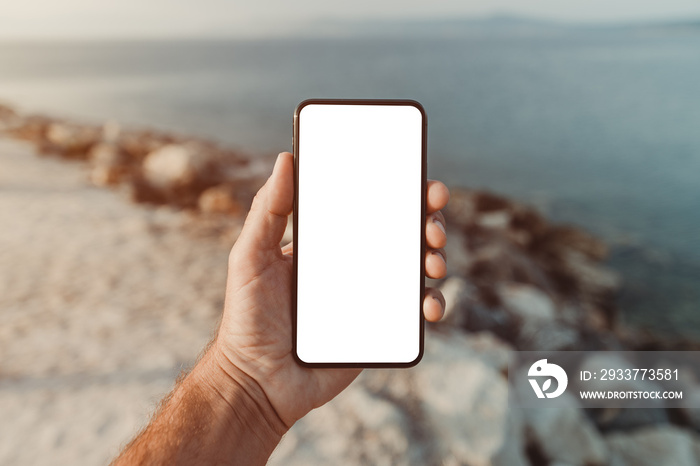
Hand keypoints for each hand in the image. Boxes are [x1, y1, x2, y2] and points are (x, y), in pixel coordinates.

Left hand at [213, 152, 449, 429]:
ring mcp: (368, 296)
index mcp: (326, 242)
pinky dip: (431, 303)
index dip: (397, 190)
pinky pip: (413, 311)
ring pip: (414, 268)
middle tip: (432, 224)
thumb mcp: (249, 257)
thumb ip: (267, 211)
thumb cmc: (246, 319)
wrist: (257, 383)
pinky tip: (429, 304)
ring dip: (434, 258)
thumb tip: (285, 159)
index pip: (367, 206)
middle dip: (427, 222)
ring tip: (432, 261)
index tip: (419, 179)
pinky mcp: (378, 328)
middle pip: (400, 233)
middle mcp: (352, 264)